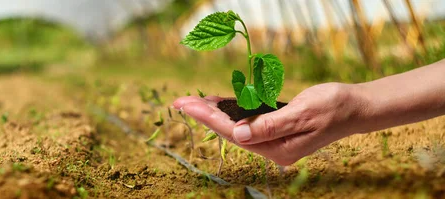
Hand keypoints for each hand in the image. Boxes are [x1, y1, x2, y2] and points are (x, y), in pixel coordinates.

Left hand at [173, 83, 368, 164]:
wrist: (356, 107)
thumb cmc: (333, 107)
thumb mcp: (302, 113)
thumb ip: (269, 125)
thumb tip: (238, 134)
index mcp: (278, 149)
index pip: (234, 132)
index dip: (208, 117)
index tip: (187, 104)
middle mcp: (273, 149)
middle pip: (230, 131)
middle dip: (204, 115)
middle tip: (179, 102)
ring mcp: (274, 141)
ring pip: (237, 126)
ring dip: (216, 113)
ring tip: (193, 101)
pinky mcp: (277, 130)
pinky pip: (248, 122)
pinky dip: (233, 111)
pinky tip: (219, 103)